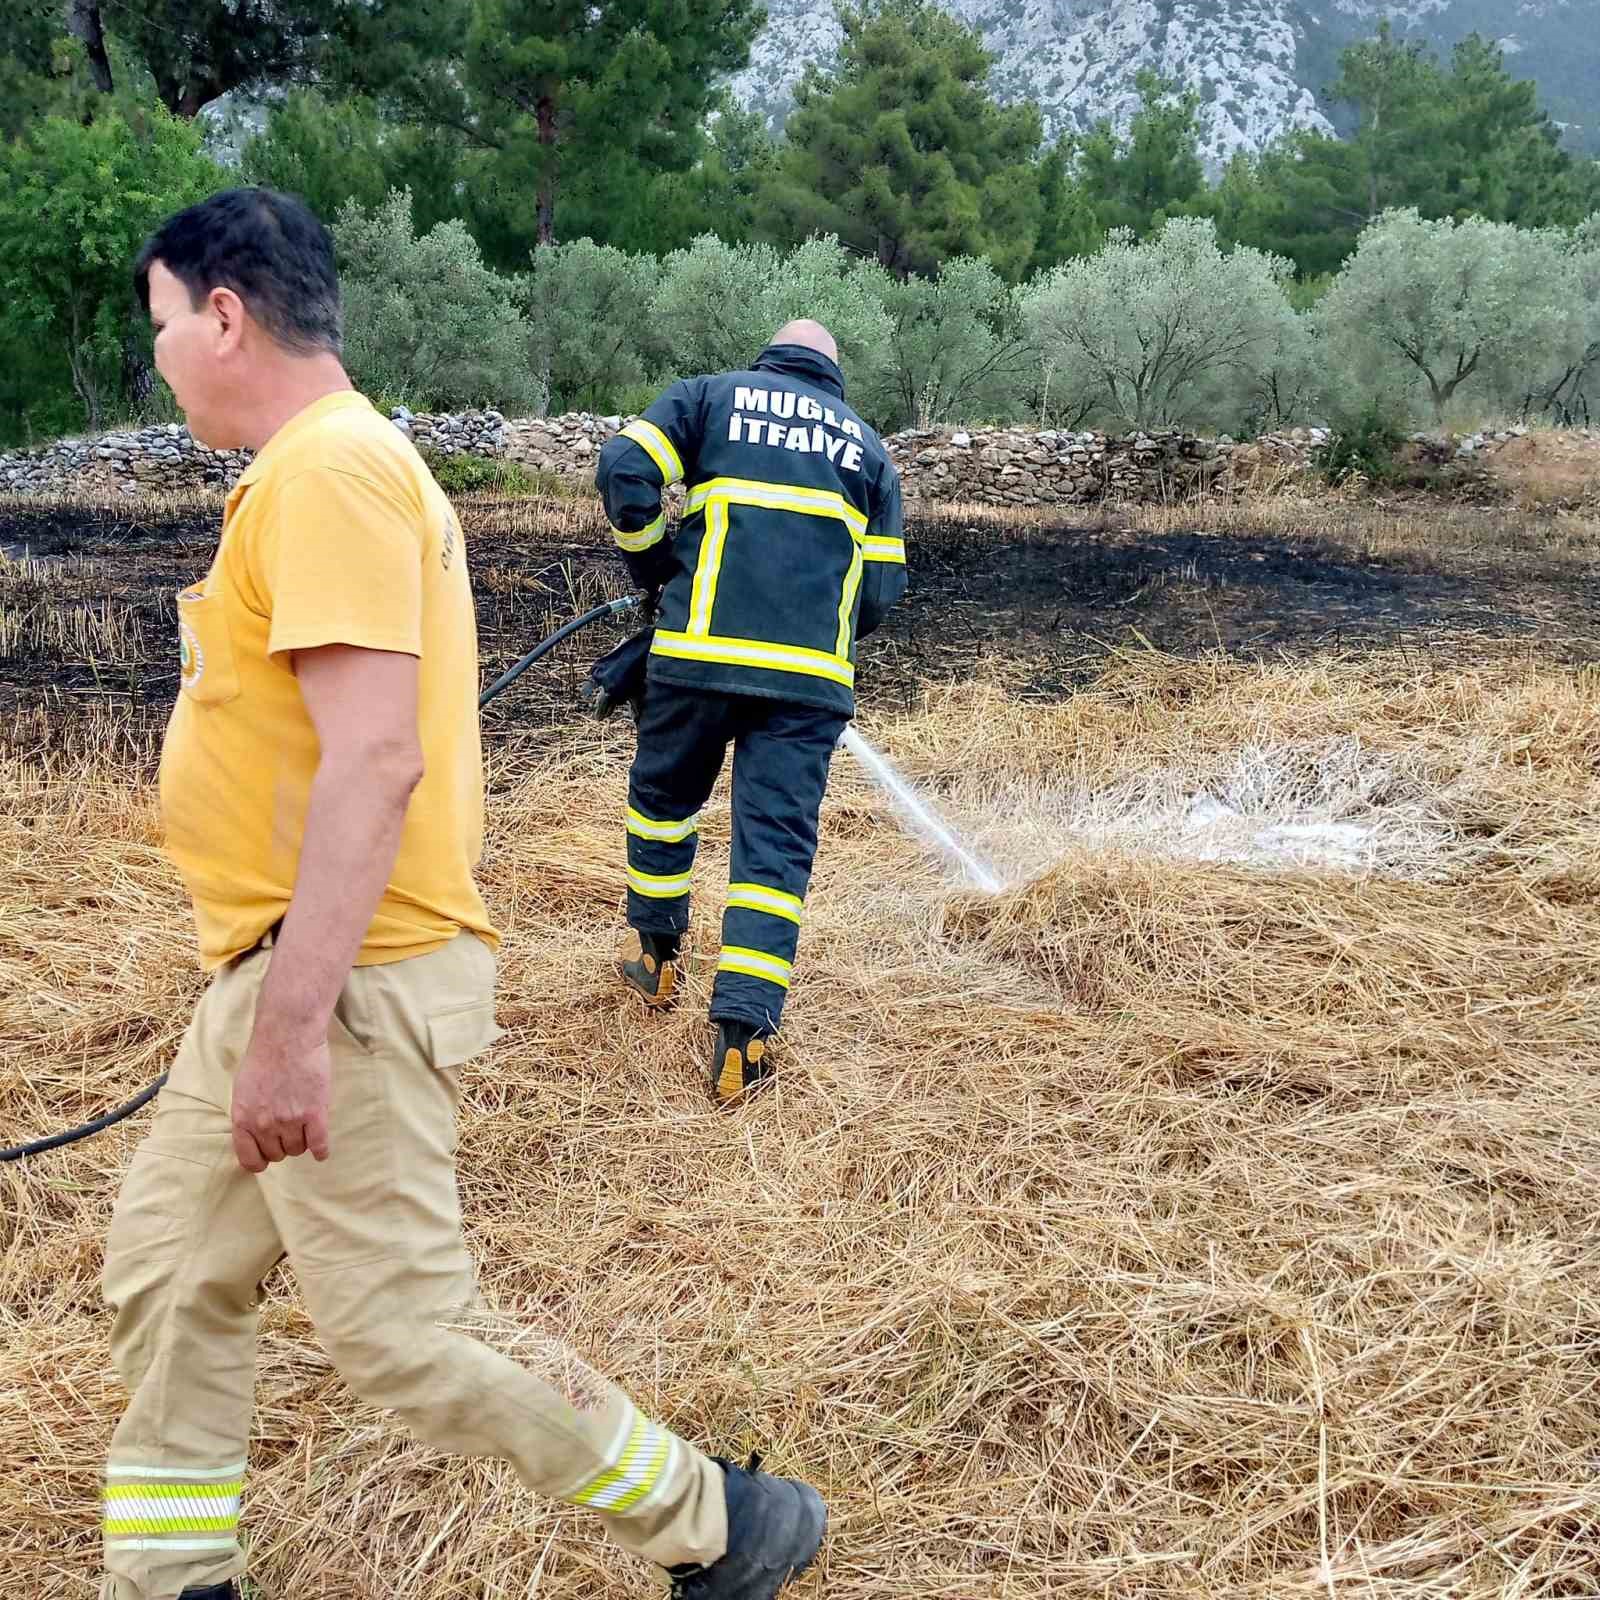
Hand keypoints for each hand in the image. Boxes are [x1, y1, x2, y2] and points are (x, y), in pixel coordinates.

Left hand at [231, 1026, 331, 1172]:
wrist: (288, 1036)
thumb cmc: (264, 1057)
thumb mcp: (242, 1090)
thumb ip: (247, 1115)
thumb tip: (254, 1133)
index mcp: (243, 1120)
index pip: (250, 1160)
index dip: (260, 1161)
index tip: (267, 1156)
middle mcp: (265, 1125)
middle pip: (277, 1154)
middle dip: (282, 1145)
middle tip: (288, 1130)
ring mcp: (290, 1121)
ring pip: (298, 1149)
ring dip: (301, 1142)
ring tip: (304, 1128)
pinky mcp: (314, 1113)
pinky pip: (319, 1144)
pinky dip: (321, 1151)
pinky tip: (321, 1151)